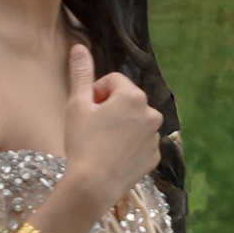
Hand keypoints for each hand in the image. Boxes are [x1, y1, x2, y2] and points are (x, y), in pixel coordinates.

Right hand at [58, 40, 165, 217]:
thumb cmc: (83, 142)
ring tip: (102, 144)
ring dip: (120, 126)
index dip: (96, 94)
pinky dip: (128, 145)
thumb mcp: (77, 105)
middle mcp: (152, 113)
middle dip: (110, 108)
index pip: (113, 81)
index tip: (87, 111)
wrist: (93, 185)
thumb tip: (80, 47)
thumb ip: (81, 74)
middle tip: (93, 128)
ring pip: (134, 122)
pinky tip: (112, 156)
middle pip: (126, 100)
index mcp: (134, 96)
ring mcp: (155, 137)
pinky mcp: (154, 157)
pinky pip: (140, 142)